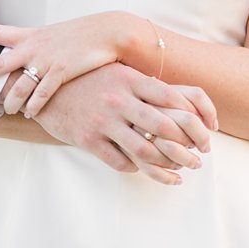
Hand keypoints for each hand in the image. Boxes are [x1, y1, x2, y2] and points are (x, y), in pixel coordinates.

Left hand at [0, 12, 134, 116]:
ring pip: (19, 86)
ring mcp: (46, 60)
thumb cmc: (78, 35)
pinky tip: (30, 113)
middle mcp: (32, 46)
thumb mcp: (51, 36)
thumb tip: (19, 56)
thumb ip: (33, 46)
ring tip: (5, 110)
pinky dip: (34, 106)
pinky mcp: (61, 72)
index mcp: (28, 35)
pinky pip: (42, 95)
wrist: (105, 32)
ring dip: (10, 101)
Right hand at [32, 63, 217, 184]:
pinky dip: (137, 168)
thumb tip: (184, 102)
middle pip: (165, 127)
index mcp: (130, 79)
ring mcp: (103, 120)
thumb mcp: (117, 73)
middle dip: (188, 148)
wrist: (42, 87)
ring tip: (178, 174)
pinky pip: (120, 161)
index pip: (173, 98)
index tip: (206, 132)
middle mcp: (119, 99)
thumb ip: (146, 85)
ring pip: (145, 150)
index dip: (195, 118)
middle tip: (198, 160)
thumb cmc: (88, 80)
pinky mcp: (88, 139)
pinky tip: (143, 169)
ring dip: (167, 167)